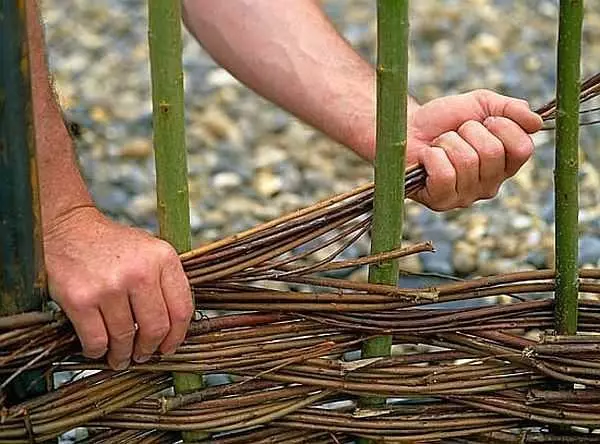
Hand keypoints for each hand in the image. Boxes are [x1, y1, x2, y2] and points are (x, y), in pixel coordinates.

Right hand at [44, 206, 192, 369]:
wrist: (69, 230)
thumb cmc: (113, 245)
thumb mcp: (150, 251)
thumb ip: (166, 282)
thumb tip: (174, 328)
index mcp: (163, 259)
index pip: (181, 309)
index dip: (177, 336)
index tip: (169, 347)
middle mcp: (140, 272)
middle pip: (156, 328)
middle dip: (149, 348)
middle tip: (143, 354)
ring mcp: (110, 287)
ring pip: (125, 338)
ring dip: (123, 355)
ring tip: (120, 357)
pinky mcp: (81, 300)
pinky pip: (97, 340)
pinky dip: (98, 351)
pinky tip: (99, 349)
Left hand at [406, 90, 542, 210]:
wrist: (406, 128)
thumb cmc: (443, 120)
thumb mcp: (481, 105)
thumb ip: (511, 109)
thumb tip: (536, 122)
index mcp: (506, 164)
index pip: (523, 148)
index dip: (502, 126)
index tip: (484, 120)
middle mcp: (490, 185)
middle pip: (492, 153)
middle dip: (468, 132)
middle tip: (455, 134)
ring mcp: (466, 197)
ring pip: (466, 161)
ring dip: (447, 143)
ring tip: (439, 145)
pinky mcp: (441, 201)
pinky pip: (444, 174)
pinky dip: (432, 157)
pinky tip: (427, 158)